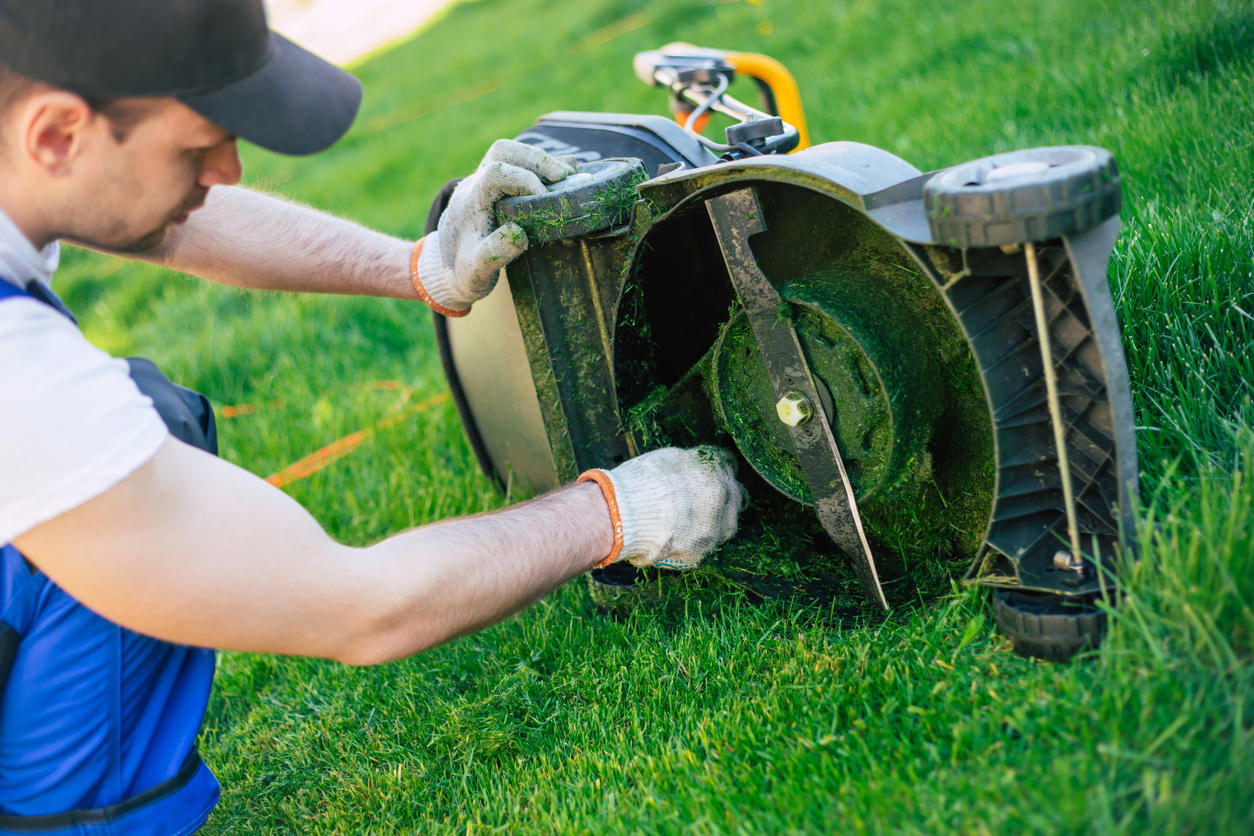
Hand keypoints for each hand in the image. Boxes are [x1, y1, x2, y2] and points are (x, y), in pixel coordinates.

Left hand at [412, 139, 574, 315]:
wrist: (447, 268)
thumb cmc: (464, 271)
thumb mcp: (475, 271)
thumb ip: (493, 253)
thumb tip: (518, 233)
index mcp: (470, 202)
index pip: (495, 173)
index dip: (523, 178)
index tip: (545, 195)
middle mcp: (475, 185)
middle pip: (502, 151)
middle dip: (535, 158)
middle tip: (563, 176)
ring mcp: (484, 182)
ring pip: (509, 152)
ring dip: (539, 160)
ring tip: (566, 175)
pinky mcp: (495, 187)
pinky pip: (516, 164)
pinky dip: (540, 166)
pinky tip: (564, 175)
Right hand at [579, 446, 747, 569]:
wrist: (619, 515)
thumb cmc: (637, 483)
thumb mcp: (668, 458)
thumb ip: (691, 463)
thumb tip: (695, 467)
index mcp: (713, 469)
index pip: (728, 465)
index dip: (719, 469)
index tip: (713, 473)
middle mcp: (721, 497)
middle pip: (736, 496)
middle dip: (724, 497)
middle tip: (707, 499)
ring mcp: (713, 527)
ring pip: (727, 525)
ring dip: (716, 522)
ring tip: (693, 521)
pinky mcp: (700, 551)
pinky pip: (705, 546)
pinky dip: (695, 541)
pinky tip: (678, 536)